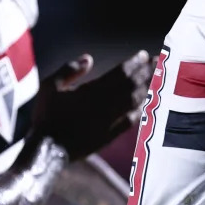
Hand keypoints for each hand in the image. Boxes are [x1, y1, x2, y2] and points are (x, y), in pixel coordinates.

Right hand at [32, 50, 151, 160]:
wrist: (48, 149)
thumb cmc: (46, 115)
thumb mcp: (50, 86)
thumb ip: (69, 70)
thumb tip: (89, 58)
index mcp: (93, 91)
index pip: (120, 73)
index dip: (134, 63)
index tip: (144, 55)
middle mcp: (106, 105)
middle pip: (133, 85)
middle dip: (147, 72)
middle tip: (158, 62)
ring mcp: (110, 121)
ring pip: (135, 102)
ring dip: (148, 88)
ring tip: (158, 78)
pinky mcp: (111, 136)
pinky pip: (132, 120)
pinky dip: (142, 110)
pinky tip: (148, 104)